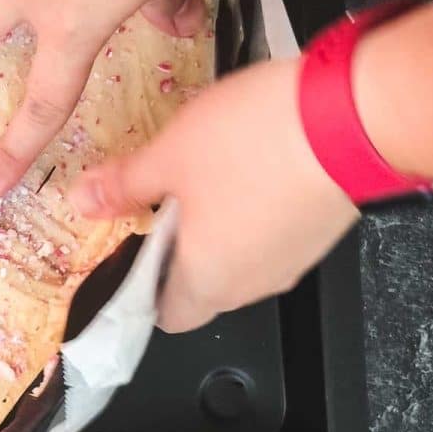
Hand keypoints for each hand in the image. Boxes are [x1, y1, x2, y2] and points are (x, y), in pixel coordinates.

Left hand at [69, 58, 358, 332]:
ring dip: (212, 228)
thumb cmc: (256, 143)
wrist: (349, 114)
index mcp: (206, 281)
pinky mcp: (317, 230)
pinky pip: (270, 236)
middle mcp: (252, 283)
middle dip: (172, 250)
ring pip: (236, 259)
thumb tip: (83, 201)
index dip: (139, 291)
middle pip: (199, 287)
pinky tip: (242, 167)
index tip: (125, 253)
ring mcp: (291, 259)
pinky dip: (249, 213)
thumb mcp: (168, 156)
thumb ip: (123, 186)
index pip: (164, 317)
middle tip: (157, 203)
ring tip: (197, 176)